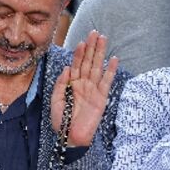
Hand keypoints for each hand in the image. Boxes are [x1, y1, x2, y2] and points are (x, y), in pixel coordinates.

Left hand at [51, 31, 118, 147]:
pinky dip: (111, 70)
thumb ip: (61, 84)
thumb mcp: (56, 101)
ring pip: (98, 67)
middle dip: (91, 47)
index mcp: (71, 84)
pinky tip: (113, 59)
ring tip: (103, 39)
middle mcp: (83, 84)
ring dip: (100, 53)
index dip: (79, 53)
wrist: (71, 137)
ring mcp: (93, 89)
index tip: (82, 41)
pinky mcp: (101, 97)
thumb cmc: (62, 121)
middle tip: (95, 33)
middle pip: (88, 62)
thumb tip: (67, 68)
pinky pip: (107, 81)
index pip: (76, 64)